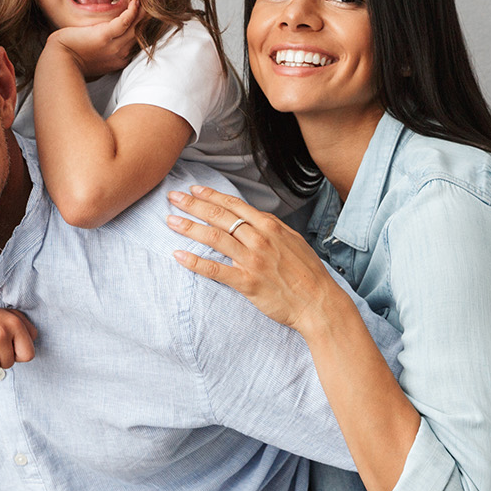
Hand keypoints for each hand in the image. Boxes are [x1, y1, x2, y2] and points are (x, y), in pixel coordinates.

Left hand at [45, 1, 139, 78]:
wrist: (60, 62)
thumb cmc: (73, 60)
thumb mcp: (95, 59)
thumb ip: (106, 52)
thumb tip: (107, 44)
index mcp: (119, 60)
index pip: (137, 42)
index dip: (143, 27)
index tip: (146, 16)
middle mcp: (120, 54)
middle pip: (140, 34)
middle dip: (147, 19)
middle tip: (153, 5)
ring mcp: (114, 47)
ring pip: (135, 27)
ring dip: (143, 13)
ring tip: (147, 1)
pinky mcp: (104, 36)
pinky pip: (124, 22)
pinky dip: (131, 12)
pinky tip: (135, 2)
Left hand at [166, 185, 349, 333]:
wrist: (319, 302)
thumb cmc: (308, 273)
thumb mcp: (293, 241)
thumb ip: (271, 229)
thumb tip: (254, 219)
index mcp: (270, 226)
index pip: (234, 205)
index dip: (211, 195)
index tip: (194, 189)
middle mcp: (259, 239)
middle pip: (219, 216)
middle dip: (193, 204)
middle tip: (173, 197)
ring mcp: (253, 260)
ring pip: (214, 238)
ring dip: (189, 227)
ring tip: (171, 221)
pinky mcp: (247, 282)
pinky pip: (215, 269)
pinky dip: (195, 262)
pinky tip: (179, 255)